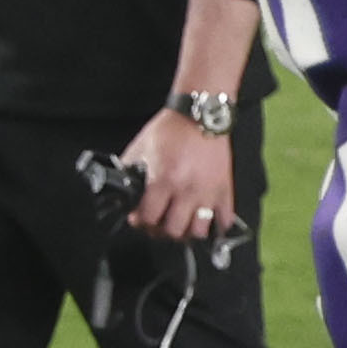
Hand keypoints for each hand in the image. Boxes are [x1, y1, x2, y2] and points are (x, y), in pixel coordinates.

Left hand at [120, 110, 238, 241]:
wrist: (200, 115)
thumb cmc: (171, 129)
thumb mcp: (141, 147)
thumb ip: (128, 169)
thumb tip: (120, 188)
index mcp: (164, 179)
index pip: (149, 217)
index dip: (140, 221)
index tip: (138, 218)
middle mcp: (187, 190)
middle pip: (173, 230)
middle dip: (161, 231)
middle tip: (157, 224)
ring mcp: (208, 192)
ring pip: (198, 231)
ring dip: (186, 232)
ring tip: (180, 224)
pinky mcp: (225, 190)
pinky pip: (225, 221)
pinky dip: (215, 227)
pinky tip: (205, 221)